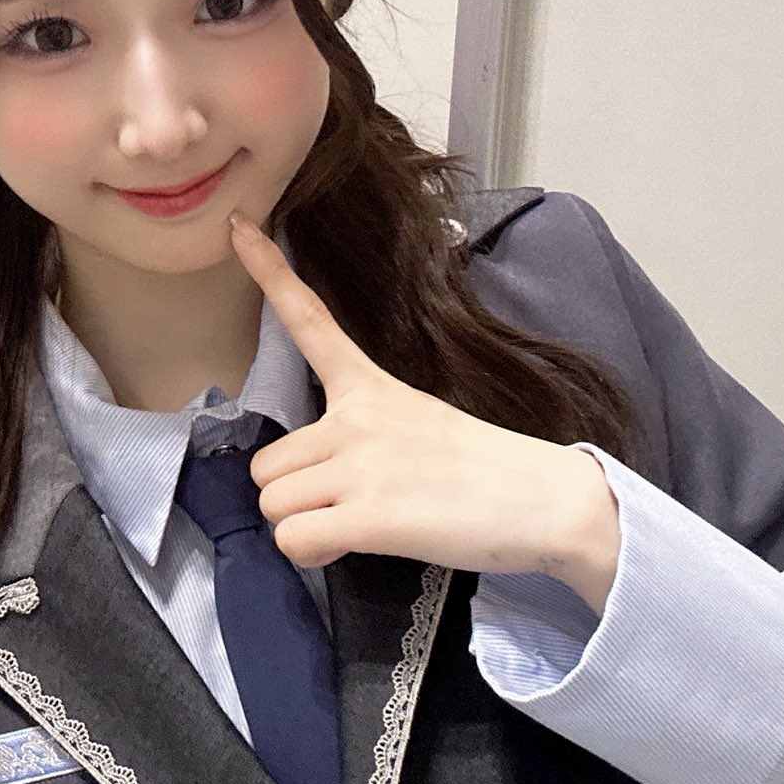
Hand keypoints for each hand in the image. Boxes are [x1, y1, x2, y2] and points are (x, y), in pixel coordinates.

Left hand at [226, 212, 617, 605]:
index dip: (269, 273)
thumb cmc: (485, 470)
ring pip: (272, 504)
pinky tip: (350, 548)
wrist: (545, 502)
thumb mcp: (419, 422)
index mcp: (370, 387)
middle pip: (264, 465)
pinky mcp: (369, 515)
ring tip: (355, 528)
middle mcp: (357, 418)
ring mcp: (361, 464)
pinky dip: (312, 555)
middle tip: (346, 507)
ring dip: (302, 527)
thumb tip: (321, 483)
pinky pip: (293, 539)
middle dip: (294, 496)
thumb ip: (361, 435)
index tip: (238, 228)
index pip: (310, 320)